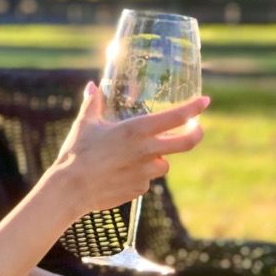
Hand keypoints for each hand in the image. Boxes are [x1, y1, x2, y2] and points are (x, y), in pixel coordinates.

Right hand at [49, 81, 208, 214]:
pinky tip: (119, 172)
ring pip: (163, 164)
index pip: (176, 117)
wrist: (70, 189)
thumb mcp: (85, 123)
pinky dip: (140, 175)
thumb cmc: (76, 153)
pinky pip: (147, 180)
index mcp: (136, 130)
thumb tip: (93, 86)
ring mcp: (145, 173)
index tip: (205, 101)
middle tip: (197, 129)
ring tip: (133, 156)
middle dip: (196, 134)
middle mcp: (146, 151)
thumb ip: (93, 102)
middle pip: (186, 143)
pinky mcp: (139, 189)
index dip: (194, 108)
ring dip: (157, 158)